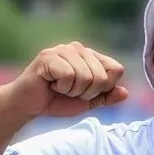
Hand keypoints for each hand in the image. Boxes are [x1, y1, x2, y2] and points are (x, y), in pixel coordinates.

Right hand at [8, 42, 127, 117]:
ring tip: (59, 87)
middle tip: (69, 92)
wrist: (28, 106)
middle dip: (87, 93)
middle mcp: (78, 48)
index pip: (116, 69)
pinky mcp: (48, 56)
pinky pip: (69, 76)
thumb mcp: (87, 102)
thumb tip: (125, 93)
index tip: (86, 92)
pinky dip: (61, 87)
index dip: (104, 88)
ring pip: (86, 77)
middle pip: (102, 76)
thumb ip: (106, 96)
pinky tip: (50, 84)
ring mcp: (62, 50)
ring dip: (73, 91)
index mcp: (90, 55)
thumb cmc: (56, 100)